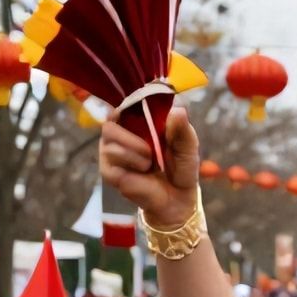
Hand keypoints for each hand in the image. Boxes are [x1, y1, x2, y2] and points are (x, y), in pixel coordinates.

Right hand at [100, 105, 201, 229]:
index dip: (132, 98)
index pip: (127, 99)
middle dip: (134, 127)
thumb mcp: (187, 146)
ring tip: (150, 163)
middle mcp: (122, 131)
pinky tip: (143, 171)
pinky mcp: (108, 169)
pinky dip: (131, 163)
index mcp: (139, 120)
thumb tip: (178, 110)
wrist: (177, 199)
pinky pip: (110, 157)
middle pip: (112, 114)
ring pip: (109, 134)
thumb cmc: (181, 168)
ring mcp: (111, 150)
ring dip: (135, 149)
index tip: (143, 104)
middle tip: (152, 145)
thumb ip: (182, 129)